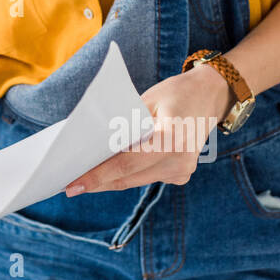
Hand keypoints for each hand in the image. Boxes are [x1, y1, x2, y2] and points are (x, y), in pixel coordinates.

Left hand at [65, 63, 232, 196]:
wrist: (210, 96)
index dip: (97, 175)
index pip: (125, 163)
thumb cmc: (174, 93)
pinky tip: (107, 173)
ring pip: (135, 180)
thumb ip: (124, 125)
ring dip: (110, 180)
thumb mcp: (146, 101)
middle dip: (97, 181)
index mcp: (171, 139)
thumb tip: (92, 147)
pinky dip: (127, 174)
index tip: (72, 185)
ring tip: (82, 180)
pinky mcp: (181, 175)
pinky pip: (146, 177)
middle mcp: (179, 160)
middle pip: (128, 176)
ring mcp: (183, 171)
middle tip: (69, 185)